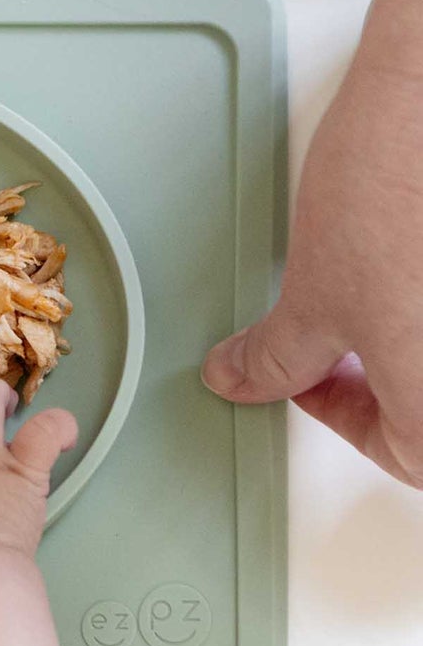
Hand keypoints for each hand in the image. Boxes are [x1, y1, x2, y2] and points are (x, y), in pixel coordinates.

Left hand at [202, 22, 422, 487]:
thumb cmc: (399, 189)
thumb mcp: (315, 294)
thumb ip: (278, 357)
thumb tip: (240, 379)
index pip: (412, 457)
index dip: (348, 423)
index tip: (309, 380)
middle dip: (390, 384)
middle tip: (341, 347)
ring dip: (411, 340)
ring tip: (374, 292)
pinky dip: (421, 296)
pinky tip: (403, 257)